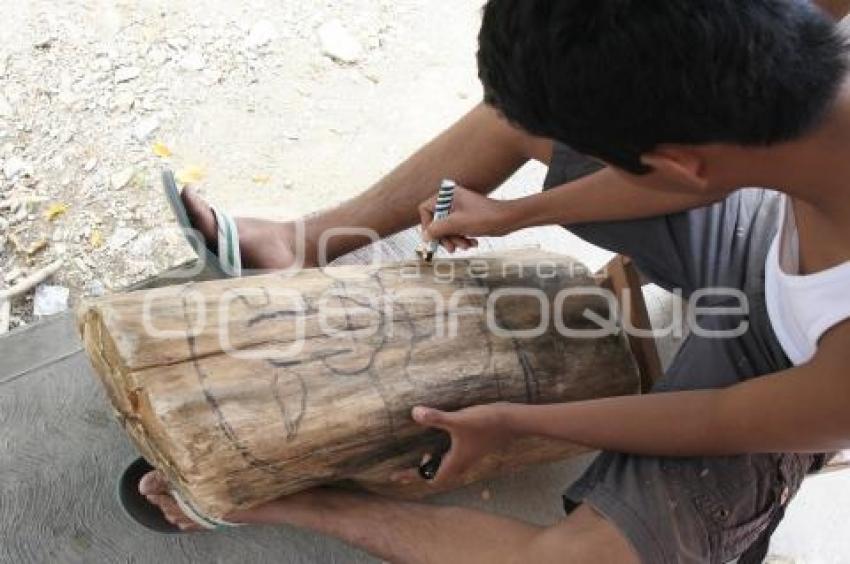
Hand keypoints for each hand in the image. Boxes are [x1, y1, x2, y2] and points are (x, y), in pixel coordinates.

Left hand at [393, 404, 515, 485]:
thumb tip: (414, 413)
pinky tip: (441, 438)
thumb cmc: (486, 423)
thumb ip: (436, 418)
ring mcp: (469, 455)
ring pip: (447, 467)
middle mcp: (462, 462)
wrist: (512, 421)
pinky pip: (454, 457)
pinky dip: (443, 454)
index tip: (396, 476)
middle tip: (407, 466)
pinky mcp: (474, 446)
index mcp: (456, 462)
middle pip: (438, 475)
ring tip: (424, 452)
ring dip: (434, 464)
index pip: (431, 478)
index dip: (413, 477)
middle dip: (422, 472)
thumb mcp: (458, 420)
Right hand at [418, 186, 517, 252]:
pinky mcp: (466, 217)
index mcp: (447, 194)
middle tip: (452, 249)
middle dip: (445, 236)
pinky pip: (456, 230)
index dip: (427, 225)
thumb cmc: (484, 218)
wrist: (508, 220)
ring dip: (455, 239)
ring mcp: (459, 209)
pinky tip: (472, 243)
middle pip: (436, 221)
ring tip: (466, 246)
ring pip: (446, 228)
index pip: (425, 209)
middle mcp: (451, 199)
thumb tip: (424, 236)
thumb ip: (437, 229)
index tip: (434, 238)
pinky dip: (462, 238)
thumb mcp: (456, 224)